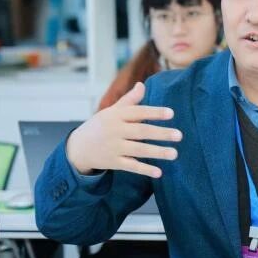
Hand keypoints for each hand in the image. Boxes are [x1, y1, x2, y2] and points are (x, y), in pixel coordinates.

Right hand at [66, 82, 181, 177]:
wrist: (78, 147)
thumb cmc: (100, 126)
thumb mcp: (111, 111)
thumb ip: (129, 100)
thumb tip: (142, 85)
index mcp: (116, 115)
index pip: (138, 112)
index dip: (154, 112)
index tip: (171, 113)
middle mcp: (115, 131)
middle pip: (141, 132)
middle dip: (161, 134)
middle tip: (180, 135)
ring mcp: (113, 147)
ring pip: (138, 150)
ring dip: (157, 152)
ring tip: (175, 153)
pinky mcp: (112, 163)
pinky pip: (131, 166)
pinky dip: (144, 170)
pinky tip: (159, 172)